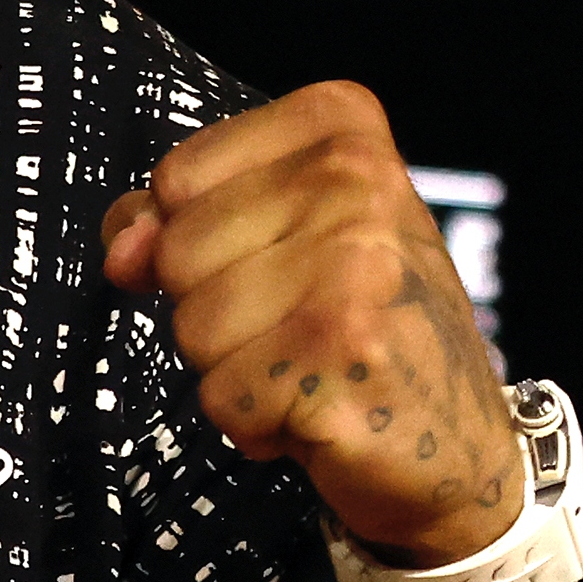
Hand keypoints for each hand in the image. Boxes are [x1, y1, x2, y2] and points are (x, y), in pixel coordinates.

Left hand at [101, 82, 522, 563]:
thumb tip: (123, 250)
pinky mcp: (340, 357)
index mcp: (345, 134)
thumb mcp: (278, 238)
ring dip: (233, 368)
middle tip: (302, 323)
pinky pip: (219, 396)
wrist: (460, 447)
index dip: (197, 235)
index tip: (277, 258)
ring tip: (311, 364)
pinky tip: (320, 409)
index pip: (178, 175)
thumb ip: (175, 217)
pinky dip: (254, 422)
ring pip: (192, 326)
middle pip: (177, 251)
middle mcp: (360, 186)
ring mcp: (355, 270)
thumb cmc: (358, 326)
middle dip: (214, 306)